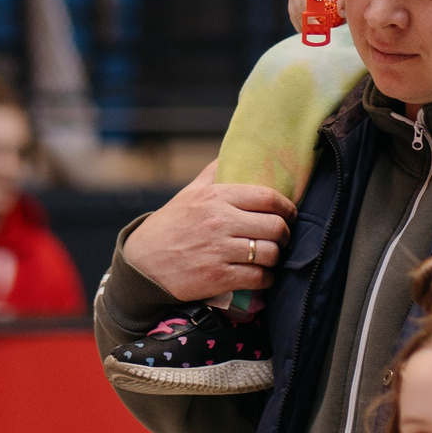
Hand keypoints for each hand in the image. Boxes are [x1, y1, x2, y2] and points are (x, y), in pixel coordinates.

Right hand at [124, 163, 297, 302]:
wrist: (142, 264)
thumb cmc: (170, 225)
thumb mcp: (189, 193)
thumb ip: (214, 173)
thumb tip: (235, 153)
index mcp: (215, 197)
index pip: (267, 197)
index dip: (286, 207)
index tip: (289, 214)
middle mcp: (220, 221)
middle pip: (275, 227)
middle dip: (285, 234)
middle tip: (282, 237)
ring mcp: (219, 250)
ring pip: (270, 253)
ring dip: (276, 258)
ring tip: (271, 256)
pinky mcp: (218, 277)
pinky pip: (258, 278)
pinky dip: (266, 279)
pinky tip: (262, 275)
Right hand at [285, 0, 344, 29]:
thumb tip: (342, 13)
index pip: (307, 3)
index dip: (312, 18)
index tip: (320, 30)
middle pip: (299, 9)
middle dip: (307, 24)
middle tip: (317, 35)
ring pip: (294, 12)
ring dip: (302, 25)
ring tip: (311, 35)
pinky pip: (292, 10)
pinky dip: (298, 21)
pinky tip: (305, 30)